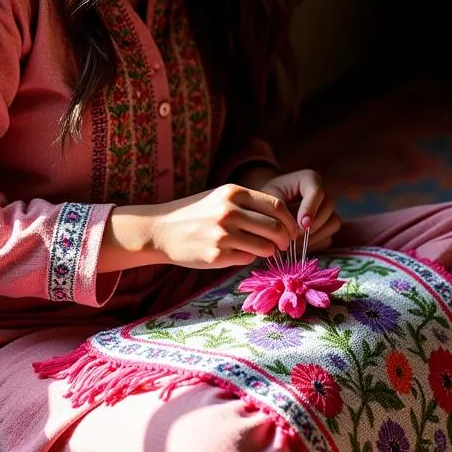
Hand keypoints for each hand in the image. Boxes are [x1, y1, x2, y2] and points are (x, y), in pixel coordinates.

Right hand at [150, 184, 298, 269]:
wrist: (161, 230)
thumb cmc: (196, 213)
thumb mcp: (221, 197)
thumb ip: (249, 204)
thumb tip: (282, 221)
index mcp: (233, 193)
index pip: (277, 206)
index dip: (289, 221)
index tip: (290, 229)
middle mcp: (230, 212)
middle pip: (275, 228)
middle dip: (285, 239)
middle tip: (284, 245)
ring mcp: (223, 234)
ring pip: (265, 247)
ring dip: (269, 251)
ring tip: (263, 249)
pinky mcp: (217, 255)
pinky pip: (247, 259)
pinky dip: (249, 257)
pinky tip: (239, 253)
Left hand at [258, 169, 340, 252]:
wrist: (268, 207)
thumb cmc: (267, 198)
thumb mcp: (270, 199)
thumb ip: (282, 211)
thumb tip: (296, 232)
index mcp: (309, 179)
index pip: (316, 191)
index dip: (310, 209)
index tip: (302, 224)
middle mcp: (322, 193)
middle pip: (328, 206)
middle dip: (313, 224)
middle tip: (294, 236)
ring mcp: (327, 209)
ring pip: (333, 222)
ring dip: (315, 236)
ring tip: (294, 242)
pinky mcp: (327, 226)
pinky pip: (330, 236)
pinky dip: (315, 243)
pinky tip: (299, 246)